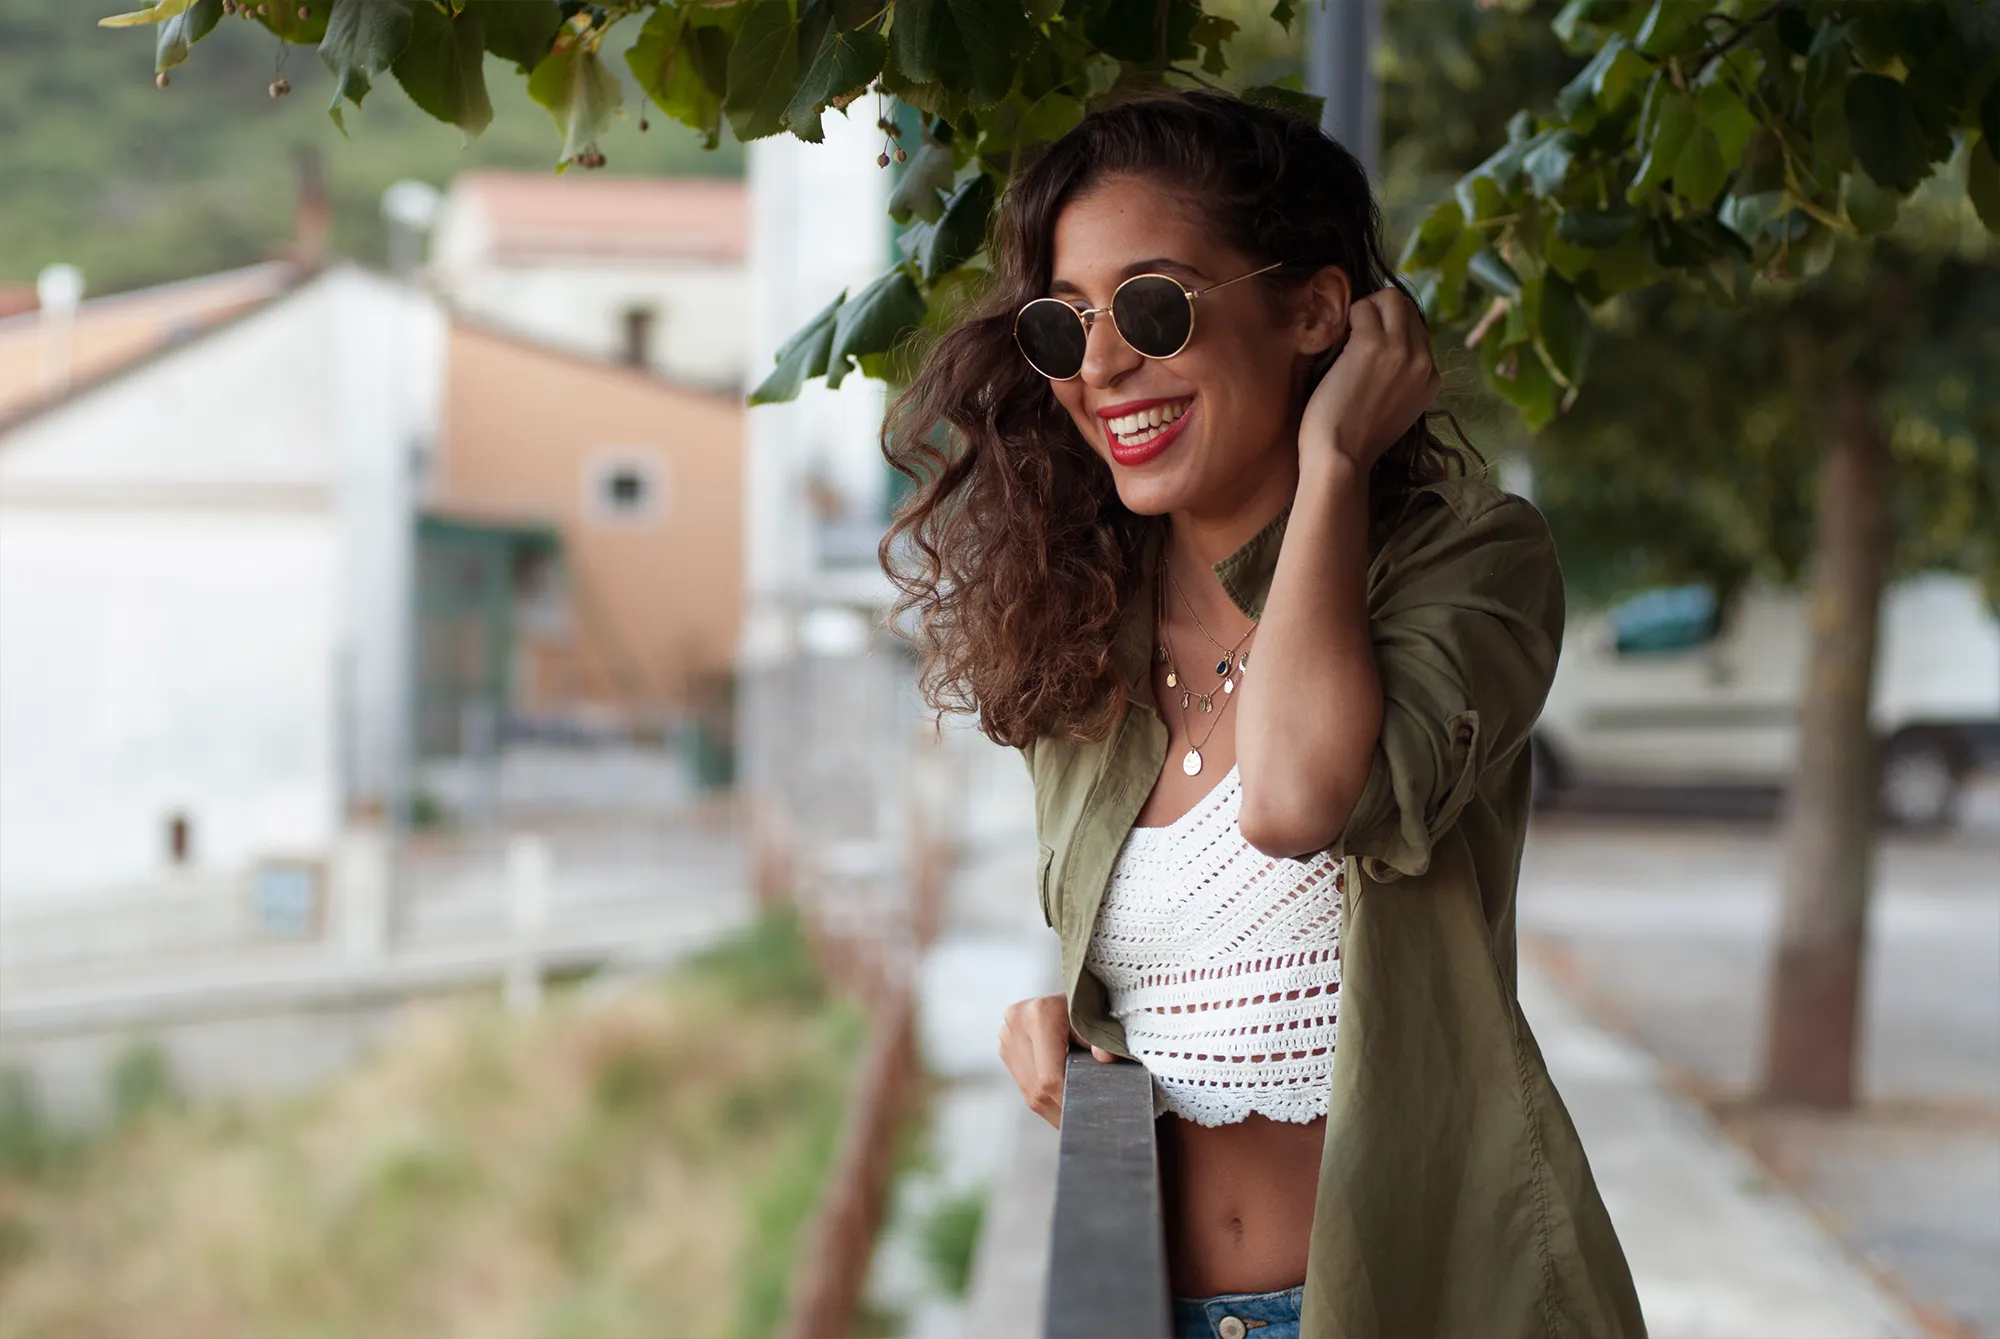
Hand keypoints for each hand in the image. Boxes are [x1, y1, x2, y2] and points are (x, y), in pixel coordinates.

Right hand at [998, 993, 1116, 1128]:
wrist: (1074, 989)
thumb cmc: (1091, 1005)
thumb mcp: (1100, 1020)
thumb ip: (1102, 1041)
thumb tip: (1105, 1059)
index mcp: (1039, 1014)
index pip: (1049, 1076)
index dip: (1067, 1101)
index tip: (1085, 1115)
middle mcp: (1016, 1022)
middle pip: (1036, 1088)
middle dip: (1060, 1109)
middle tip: (1083, 1123)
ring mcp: (1006, 1035)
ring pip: (1028, 1090)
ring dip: (1051, 1107)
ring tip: (1073, 1116)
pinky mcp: (1005, 1046)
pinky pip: (1023, 1083)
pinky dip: (1043, 1096)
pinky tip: (1061, 1102)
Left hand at [1298, 286, 1440, 476]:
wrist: (1340, 460)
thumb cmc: (1355, 441)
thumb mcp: (1394, 410)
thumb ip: (1399, 382)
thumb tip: (1383, 358)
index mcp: (1431, 378)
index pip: (1418, 329)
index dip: (1390, 328)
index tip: (1367, 343)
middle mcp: (1423, 361)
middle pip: (1407, 307)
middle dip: (1379, 310)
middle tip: (1354, 331)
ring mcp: (1401, 351)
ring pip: (1390, 298)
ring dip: (1364, 308)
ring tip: (1346, 333)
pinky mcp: (1373, 346)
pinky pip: (1363, 307)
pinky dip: (1347, 316)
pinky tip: (1336, 340)